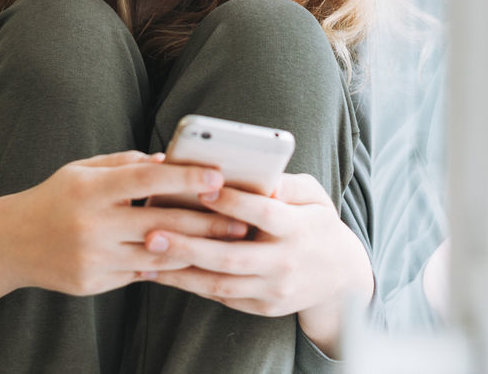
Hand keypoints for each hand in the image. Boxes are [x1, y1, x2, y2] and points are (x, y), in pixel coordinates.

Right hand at [0, 150, 249, 312]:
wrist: (10, 243)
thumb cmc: (56, 198)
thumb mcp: (84, 170)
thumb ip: (126, 164)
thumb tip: (171, 160)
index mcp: (91, 189)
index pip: (146, 180)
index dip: (185, 179)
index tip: (219, 178)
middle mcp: (92, 225)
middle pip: (161, 223)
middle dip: (206, 224)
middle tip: (241, 223)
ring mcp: (92, 258)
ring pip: (156, 255)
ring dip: (195, 250)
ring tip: (228, 245)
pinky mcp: (92, 284)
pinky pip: (140, 274)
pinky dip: (167, 266)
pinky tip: (193, 261)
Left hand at [141, 173, 373, 356]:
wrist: (340, 277)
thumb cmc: (318, 224)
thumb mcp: (316, 197)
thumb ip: (291, 185)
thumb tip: (267, 179)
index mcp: (299, 229)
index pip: (263, 214)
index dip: (233, 202)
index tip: (201, 188)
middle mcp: (285, 263)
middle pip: (232, 256)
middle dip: (189, 245)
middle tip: (152, 232)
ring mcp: (273, 290)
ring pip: (221, 283)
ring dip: (180, 272)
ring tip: (147, 258)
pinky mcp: (263, 307)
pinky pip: (223, 297)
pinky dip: (193, 285)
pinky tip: (167, 272)